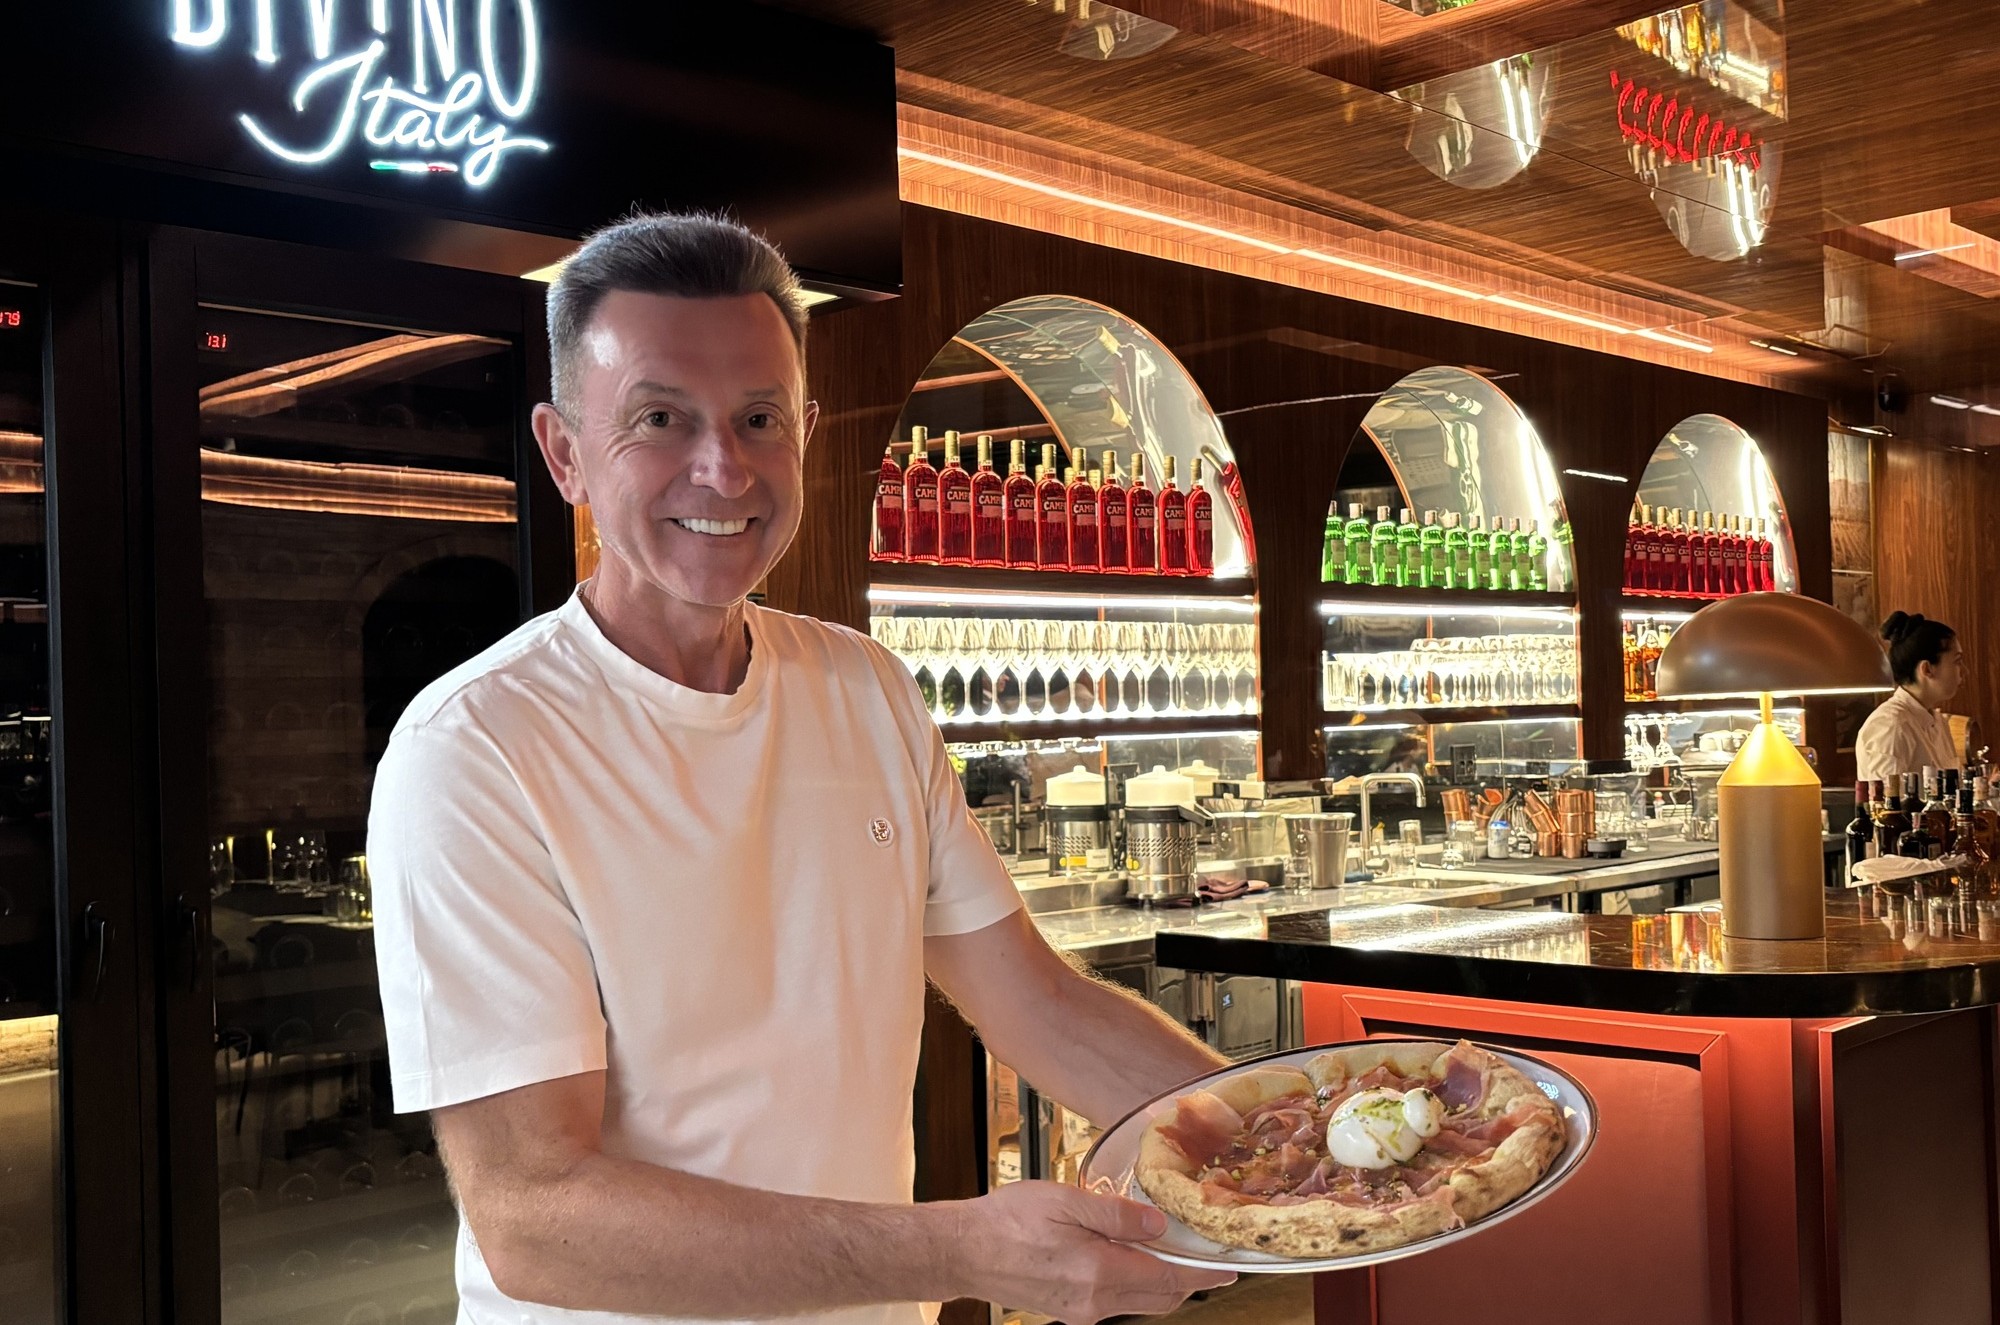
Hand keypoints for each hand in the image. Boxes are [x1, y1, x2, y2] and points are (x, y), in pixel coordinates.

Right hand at [948, 1181, 1235, 1323]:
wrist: (963, 1251)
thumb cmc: (1008, 1220)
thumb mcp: (1067, 1201)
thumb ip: (1117, 1215)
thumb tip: (1159, 1224)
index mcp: (1100, 1272)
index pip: (1169, 1279)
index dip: (1203, 1275)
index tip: (1228, 1270)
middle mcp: (1095, 1302)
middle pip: (1160, 1298)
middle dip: (1188, 1282)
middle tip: (1206, 1262)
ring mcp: (1081, 1311)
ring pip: (1138, 1303)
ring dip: (1160, 1283)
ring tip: (1167, 1253)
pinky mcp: (1067, 1311)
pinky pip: (1115, 1303)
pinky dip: (1133, 1286)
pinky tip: (1127, 1260)